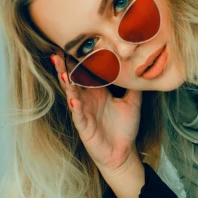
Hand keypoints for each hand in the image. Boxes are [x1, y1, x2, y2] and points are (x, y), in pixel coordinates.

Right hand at [51, 52, 142, 172]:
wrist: (123, 153)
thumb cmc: (125, 127)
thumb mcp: (132, 101)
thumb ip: (134, 84)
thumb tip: (141, 65)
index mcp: (96, 91)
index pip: (85, 72)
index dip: (77, 59)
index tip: (70, 44)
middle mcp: (87, 99)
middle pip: (72, 79)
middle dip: (64, 66)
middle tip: (56, 51)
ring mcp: (83, 112)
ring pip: (71, 94)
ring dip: (66, 83)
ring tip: (61, 71)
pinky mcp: (84, 127)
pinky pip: (78, 115)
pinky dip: (76, 107)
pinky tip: (74, 100)